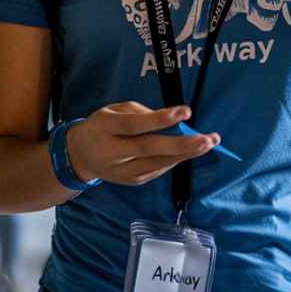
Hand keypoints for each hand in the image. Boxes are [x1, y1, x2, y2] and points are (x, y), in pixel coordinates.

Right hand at [65, 102, 219, 185]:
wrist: (80, 157)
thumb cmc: (102, 126)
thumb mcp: (113, 110)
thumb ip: (139, 112)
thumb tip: (169, 120)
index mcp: (106, 129)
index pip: (135, 125)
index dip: (160, 119)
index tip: (186, 111)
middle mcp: (113, 153)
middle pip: (150, 149)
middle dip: (183, 144)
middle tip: (208, 138)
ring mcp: (123, 171)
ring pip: (159, 163)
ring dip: (187, 154)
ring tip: (210, 142)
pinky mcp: (133, 181)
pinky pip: (159, 169)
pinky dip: (176, 160)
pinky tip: (191, 151)